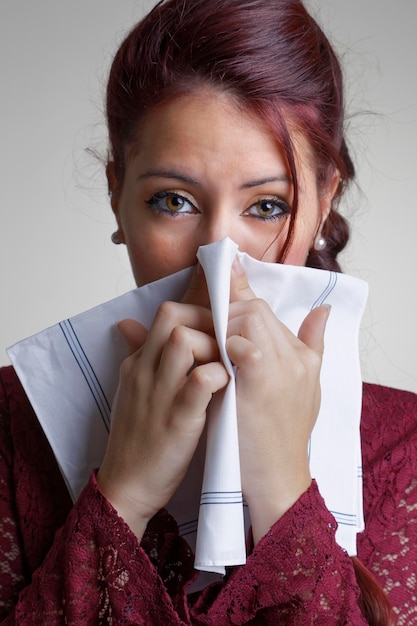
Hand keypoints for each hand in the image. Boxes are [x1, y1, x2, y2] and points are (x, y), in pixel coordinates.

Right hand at [97, 265, 228, 539]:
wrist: (126, 486)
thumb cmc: (138, 438)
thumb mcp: (132, 390)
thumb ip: (139, 355)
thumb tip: (128, 322)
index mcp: (137, 363)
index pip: (166, 313)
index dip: (197, 308)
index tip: (219, 321)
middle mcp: (145, 371)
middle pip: (173, 316)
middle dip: (206, 318)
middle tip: (228, 338)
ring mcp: (159, 393)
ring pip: (183, 340)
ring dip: (213, 343)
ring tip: (230, 359)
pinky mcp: (177, 418)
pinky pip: (200, 380)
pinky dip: (218, 374)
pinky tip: (229, 383)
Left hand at [226, 257, 329, 543]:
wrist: (277, 477)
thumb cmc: (283, 436)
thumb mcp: (305, 388)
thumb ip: (312, 345)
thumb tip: (323, 310)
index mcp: (300, 355)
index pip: (266, 310)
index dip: (242, 289)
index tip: (225, 268)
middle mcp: (294, 356)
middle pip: (256, 308)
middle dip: (228, 303)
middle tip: (206, 306)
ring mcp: (281, 368)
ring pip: (250, 317)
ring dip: (224, 320)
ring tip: (207, 332)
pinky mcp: (263, 382)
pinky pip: (244, 344)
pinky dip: (228, 341)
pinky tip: (216, 350)